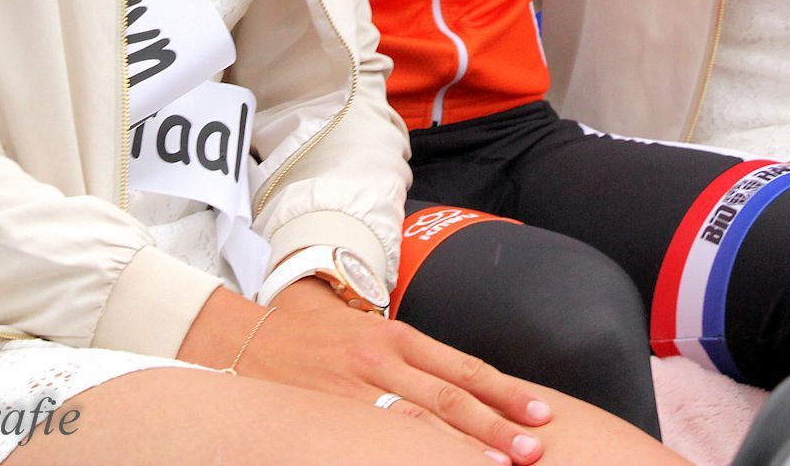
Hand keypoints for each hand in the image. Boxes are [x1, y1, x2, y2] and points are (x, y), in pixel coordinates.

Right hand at [180, 283, 550, 464]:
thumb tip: (464, 392)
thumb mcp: (370, 336)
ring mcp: (355, 390)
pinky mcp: (330, 412)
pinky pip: (374, 439)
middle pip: (448, 398)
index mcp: (397, 336)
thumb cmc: (320, 339)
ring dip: (460, 448)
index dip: (502, 392)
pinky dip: (406, 456)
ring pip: (417, 424)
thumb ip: (412, 362)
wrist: (250, 338)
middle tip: (535, 449)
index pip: (461, 368)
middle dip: (494, 426)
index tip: (539, 413)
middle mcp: (381, 359)